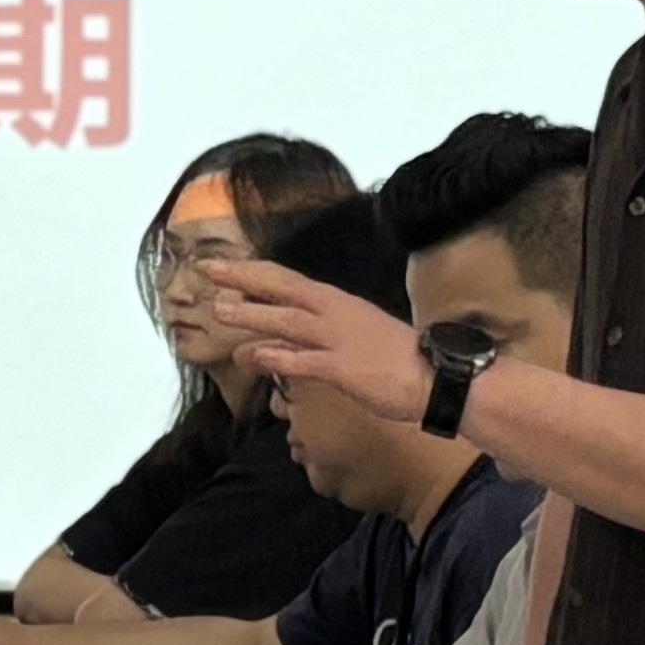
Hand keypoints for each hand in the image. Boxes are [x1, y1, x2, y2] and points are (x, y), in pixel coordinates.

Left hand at [215, 262, 428, 427]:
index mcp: (338, 303)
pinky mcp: (345, 369)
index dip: (253, 273)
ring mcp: (339, 339)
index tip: (222, 267)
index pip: (288, 280)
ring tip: (218, 310)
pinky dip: (278, 357)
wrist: (438, 378)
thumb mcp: (357, 333)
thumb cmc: (398, 358)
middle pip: (282, 289)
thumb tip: (283, 339)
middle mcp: (336, 313)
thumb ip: (320, 333)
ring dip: (252, 314)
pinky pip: (305, 362)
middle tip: (206, 271)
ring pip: (288, 321)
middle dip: (243, 279)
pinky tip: (254, 356)